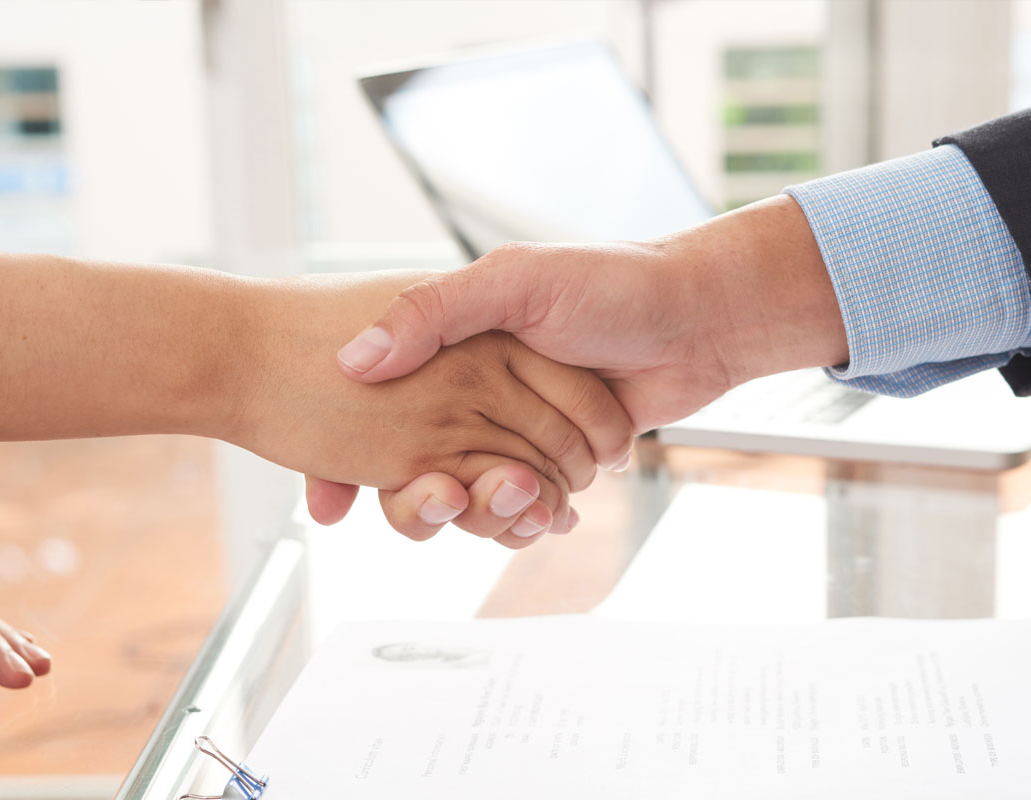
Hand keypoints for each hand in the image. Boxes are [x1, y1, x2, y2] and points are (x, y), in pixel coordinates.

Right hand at [308, 197, 847, 539]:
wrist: (699, 318)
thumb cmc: (608, 283)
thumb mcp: (512, 281)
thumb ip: (433, 313)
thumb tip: (355, 360)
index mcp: (448, 350)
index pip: (373, 416)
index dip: (345, 461)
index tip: (331, 499)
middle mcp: (469, 392)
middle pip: (414, 471)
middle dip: (427, 503)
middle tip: (450, 501)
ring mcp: (510, 429)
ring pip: (467, 499)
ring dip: (487, 517)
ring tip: (523, 509)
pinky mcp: (552, 458)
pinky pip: (518, 507)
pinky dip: (525, 520)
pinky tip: (545, 520)